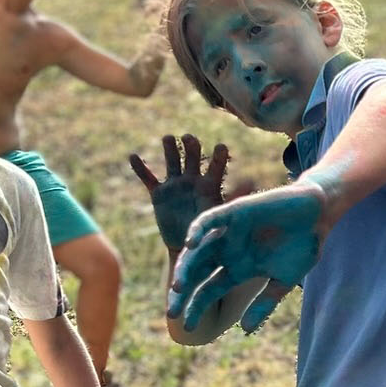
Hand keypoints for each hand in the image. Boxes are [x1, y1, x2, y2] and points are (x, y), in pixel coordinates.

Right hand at [130, 134, 229, 251]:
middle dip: (191, 145)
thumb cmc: (209, 234)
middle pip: (192, 155)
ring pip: (172, 160)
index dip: (219, 156)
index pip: (216, 165)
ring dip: (170, 148)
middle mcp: (193, 180)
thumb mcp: (222, 215)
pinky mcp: (159, 194)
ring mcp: (175, 185)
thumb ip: (234, 197)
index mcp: (210, 184)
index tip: (221, 147)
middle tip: (189, 138)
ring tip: (169, 138)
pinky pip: (149, 178)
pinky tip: (133, 156)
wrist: (188, 248)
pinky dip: (140, 168)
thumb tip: (252, 181)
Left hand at [169, 182, 330, 333]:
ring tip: (178, 287)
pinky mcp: (234, 212)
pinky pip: (209, 220)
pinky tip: (191, 244)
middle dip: (182, 292)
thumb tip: (244, 330)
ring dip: (186, 268)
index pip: (209, 290)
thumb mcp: (283, 280)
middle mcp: (228, 251)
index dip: (196, 307)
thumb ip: (264, 303)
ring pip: (197, 250)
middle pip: (196, 273)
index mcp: (238, 268)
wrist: (318, 215)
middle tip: (172, 312)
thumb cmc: (304, 245)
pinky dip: (198, 230)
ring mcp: (229, 232)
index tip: (186, 325)